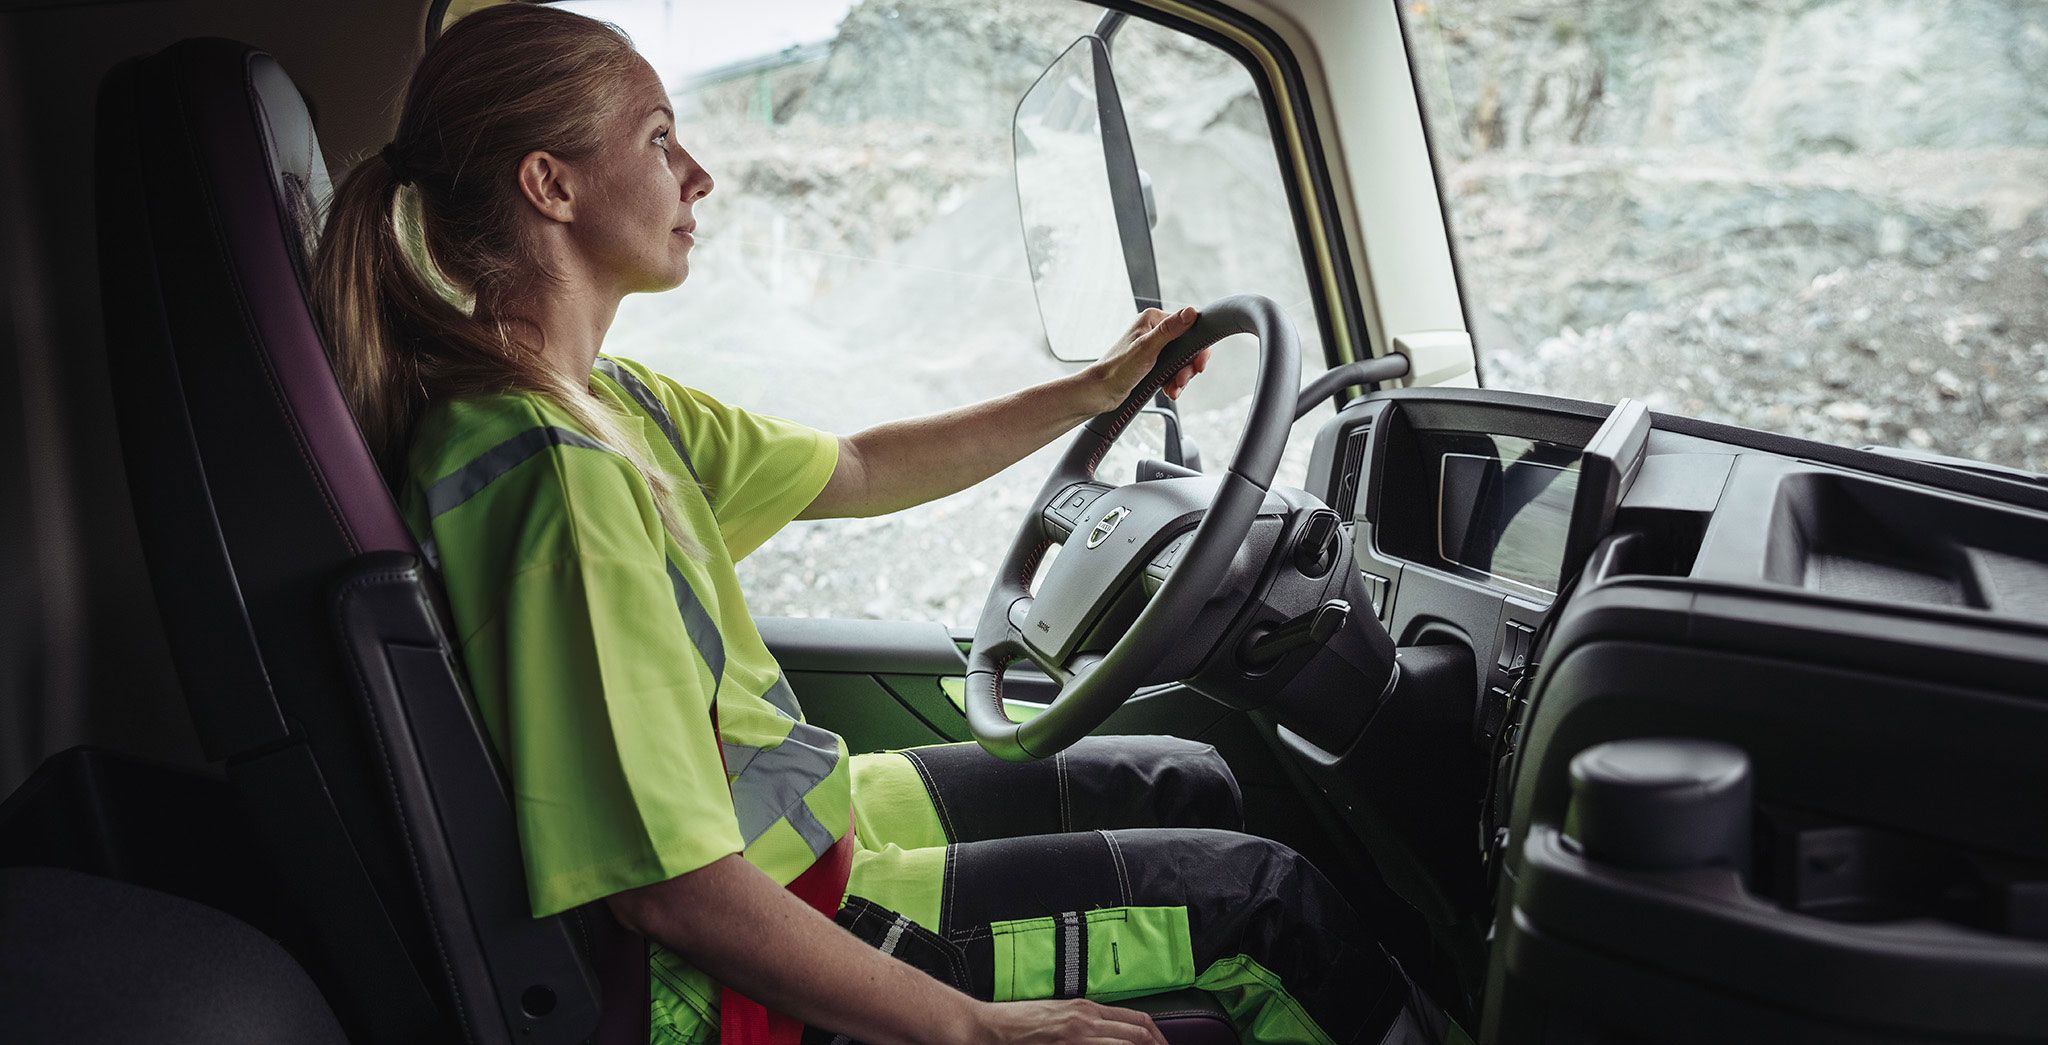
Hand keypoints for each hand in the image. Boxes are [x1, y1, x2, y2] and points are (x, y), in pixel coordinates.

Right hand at [965, 998, 1168, 1044]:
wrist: (990, 1027)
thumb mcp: (1058, 1014)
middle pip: (1138, 1031)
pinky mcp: (1067, 1044)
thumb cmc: (1018, 1023)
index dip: (1156, 1036)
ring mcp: (1078, 1033)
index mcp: (1086, 1008)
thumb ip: (1084, 1022)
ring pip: (1127, 1042)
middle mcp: (1086, 1018)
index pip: (1135, 1019)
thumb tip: (1106, 1033)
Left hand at [1079, 306, 1209, 415]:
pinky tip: (1169, 391)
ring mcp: (1154, 347)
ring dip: (1181, 377)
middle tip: (1182, 380)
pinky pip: (1172, 371)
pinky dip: (1174, 382)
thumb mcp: (1147, 348)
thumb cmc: (1118, 368)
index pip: (1188, 326)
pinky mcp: (1153, 363)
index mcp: (1152, 319)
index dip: (1197, 347)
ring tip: (1173, 389)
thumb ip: (1170, 330)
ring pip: (1181, 361)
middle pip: (1186, 346)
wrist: (1101, 392)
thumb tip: (1191, 312)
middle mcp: (1154, 330)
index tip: (1198, 364)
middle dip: (1187, 367)